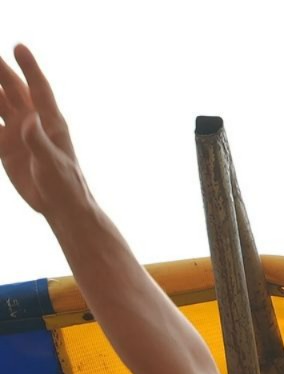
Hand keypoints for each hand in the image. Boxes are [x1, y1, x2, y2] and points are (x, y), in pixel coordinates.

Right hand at [0, 44, 88, 215]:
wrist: (60, 206)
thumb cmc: (65, 183)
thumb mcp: (53, 162)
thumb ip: (40, 140)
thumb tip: (30, 119)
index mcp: (50, 121)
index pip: (38, 88)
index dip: (29, 67)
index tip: (19, 46)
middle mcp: (33, 122)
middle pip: (13, 90)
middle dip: (0, 71)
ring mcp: (18, 133)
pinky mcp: (5, 147)